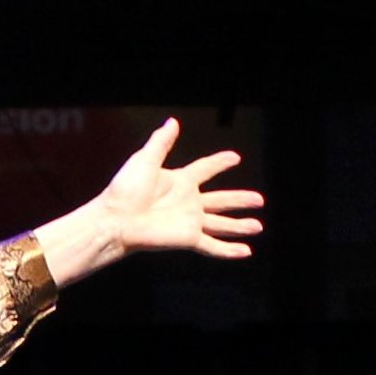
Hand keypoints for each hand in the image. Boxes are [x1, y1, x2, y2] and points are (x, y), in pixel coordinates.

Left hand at [94, 119, 264, 259]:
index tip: (234, 158)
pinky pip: (213, 246)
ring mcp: (189, 222)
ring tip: (258, 227)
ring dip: (240, 226)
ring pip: (221, 224)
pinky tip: (245, 252)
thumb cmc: (124, 190)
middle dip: (239, 200)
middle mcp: (188, 202)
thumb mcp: (145, 159)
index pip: (205, 169)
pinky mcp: (188, 238)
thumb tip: (172, 122)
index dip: (220, 163)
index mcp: (179, 182)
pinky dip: (229, 250)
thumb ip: (161, 142)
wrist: (116, 220)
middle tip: (259, 200)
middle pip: (221, 200)